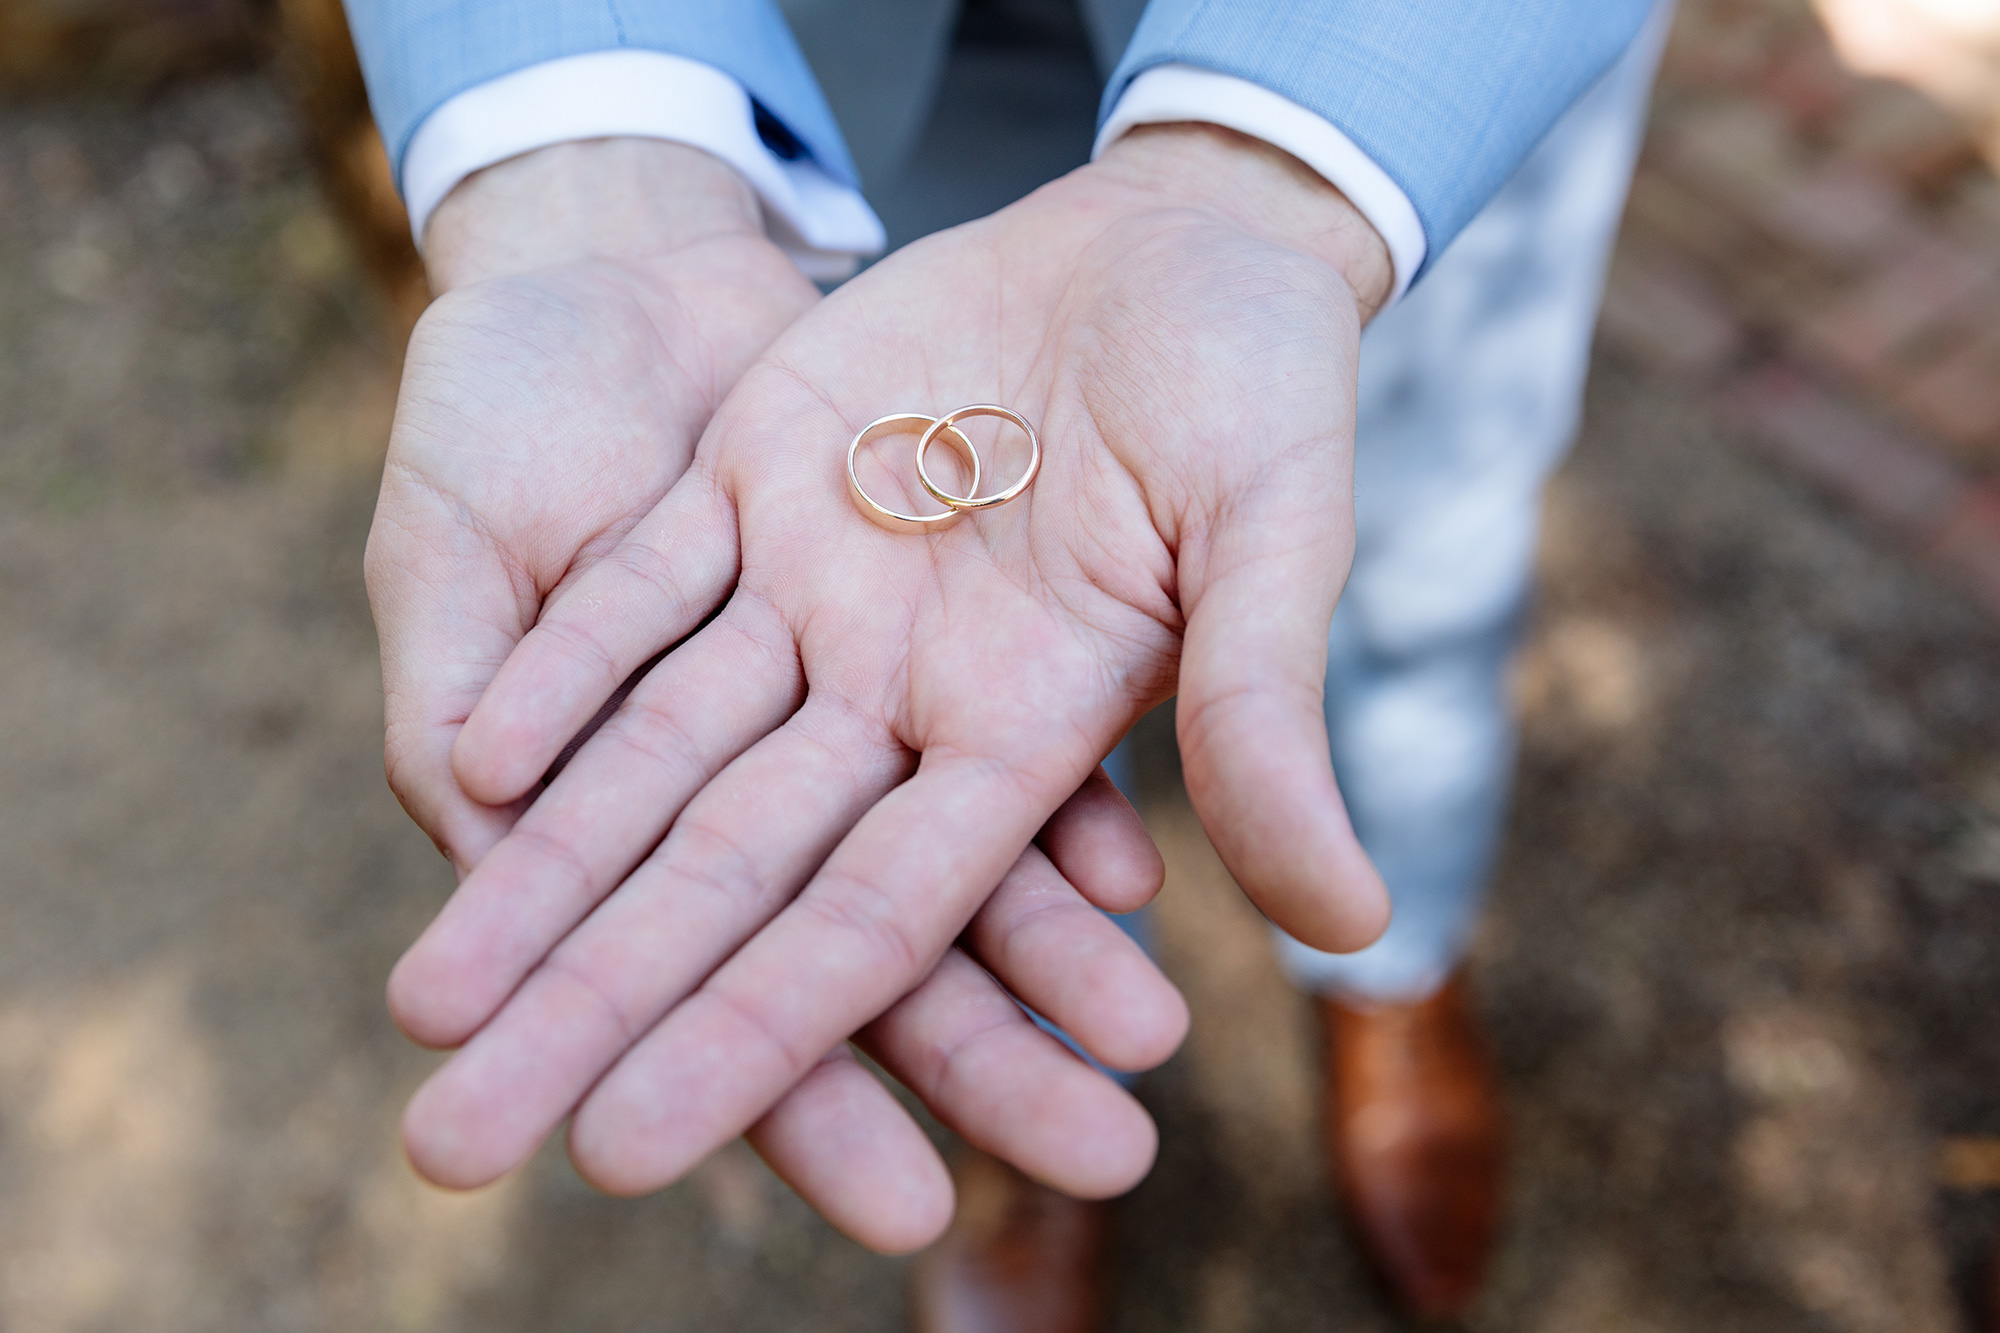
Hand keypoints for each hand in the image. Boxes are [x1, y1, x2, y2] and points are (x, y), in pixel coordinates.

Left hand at [390, 125, 1394, 1224]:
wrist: (1177, 243)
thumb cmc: (1261, 383)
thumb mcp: (1275, 536)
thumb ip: (1267, 716)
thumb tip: (1353, 932)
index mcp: (1022, 734)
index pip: (867, 921)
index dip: (750, 1035)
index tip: (623, 1152)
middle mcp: (898, 694)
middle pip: (719, 880)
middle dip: (589, 1009)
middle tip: (455, 1153)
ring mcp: (816, 591)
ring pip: (651, 760)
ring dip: (536, 872)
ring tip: (426, 1003)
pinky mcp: (756, 479)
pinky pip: (640, 592)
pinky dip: (565, 673)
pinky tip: (474, 767)